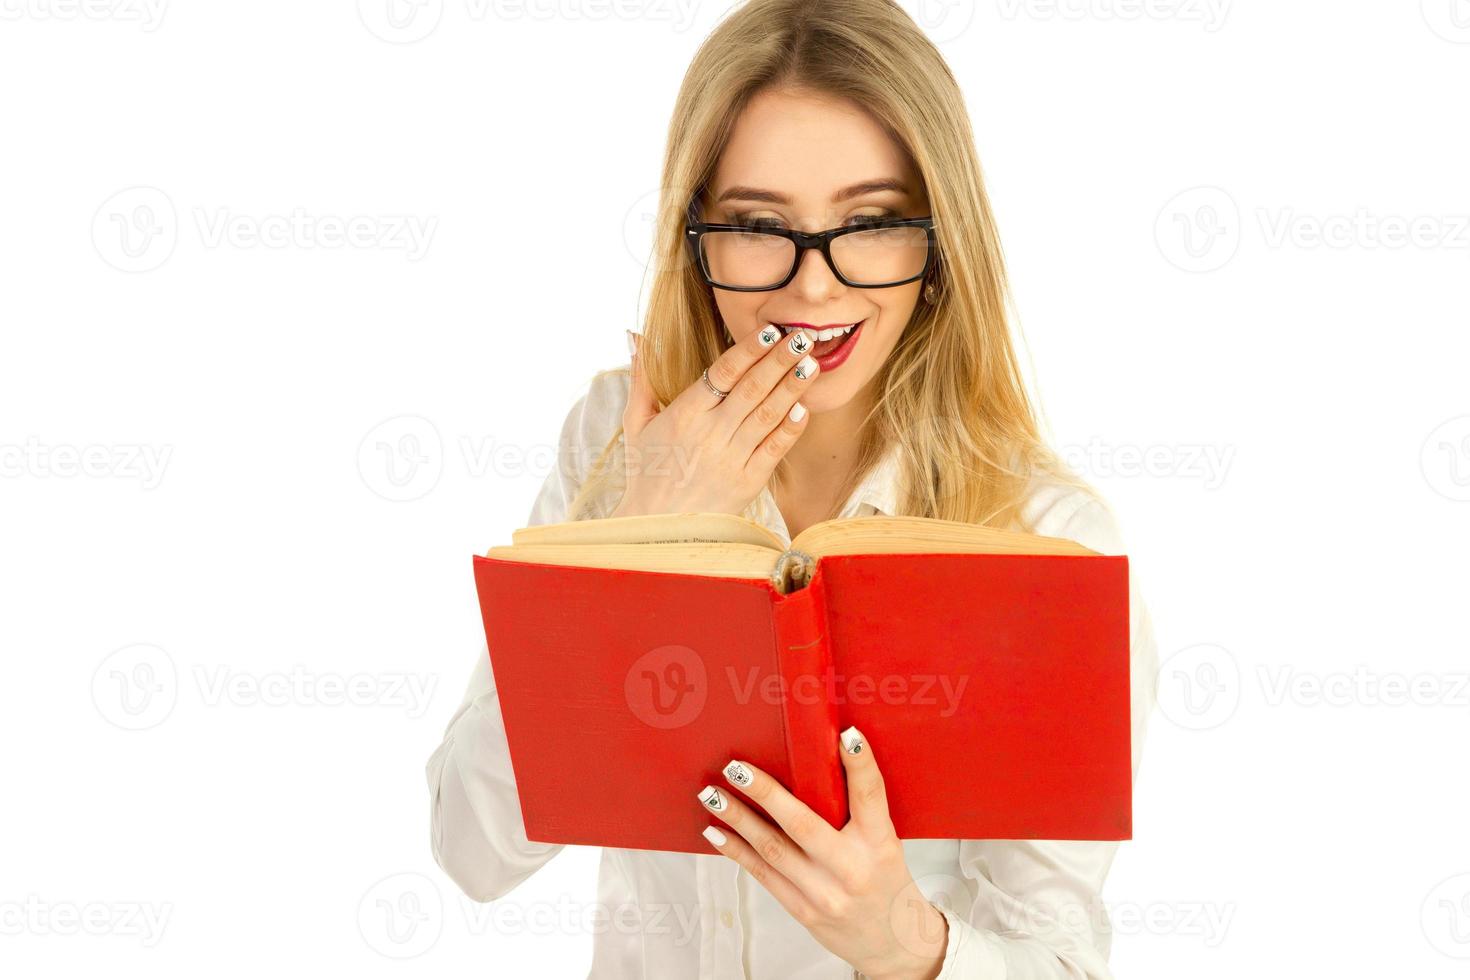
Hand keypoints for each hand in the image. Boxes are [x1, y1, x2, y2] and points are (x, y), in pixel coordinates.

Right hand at [612, 325, 819, 517]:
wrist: (656, 528)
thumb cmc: (646, 472)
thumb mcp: (636, 423)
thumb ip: (641, 378)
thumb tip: (635, 336)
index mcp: (684, 413)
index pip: (724, 372)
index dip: (749, 348)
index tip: (770, 330)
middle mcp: (710, 432)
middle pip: (753, 388)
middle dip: (780, 360)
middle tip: (803, 336)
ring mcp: (731, 458)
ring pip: (768, 415)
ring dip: (792, 387)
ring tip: (812, 363)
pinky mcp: (748, 482)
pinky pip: (774, 450)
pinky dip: (791, 429)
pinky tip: (804, 408)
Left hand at [696, 727, 948, 979]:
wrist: (892, 942)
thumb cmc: (885, 880)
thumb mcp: (884, 841)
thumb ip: (856, 810)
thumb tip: (817, 761)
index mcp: (880, 843)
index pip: (871, 796)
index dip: (860, 765)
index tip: (847, 735)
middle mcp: (852, 868)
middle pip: (803, 825)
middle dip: (765, 793)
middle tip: (736, 768)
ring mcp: (825, 894)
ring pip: (773, 850)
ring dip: (738, 819)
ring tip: (712, 794)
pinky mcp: (804, 911)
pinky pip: (763, 875)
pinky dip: (736, 851)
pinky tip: (716, 832)